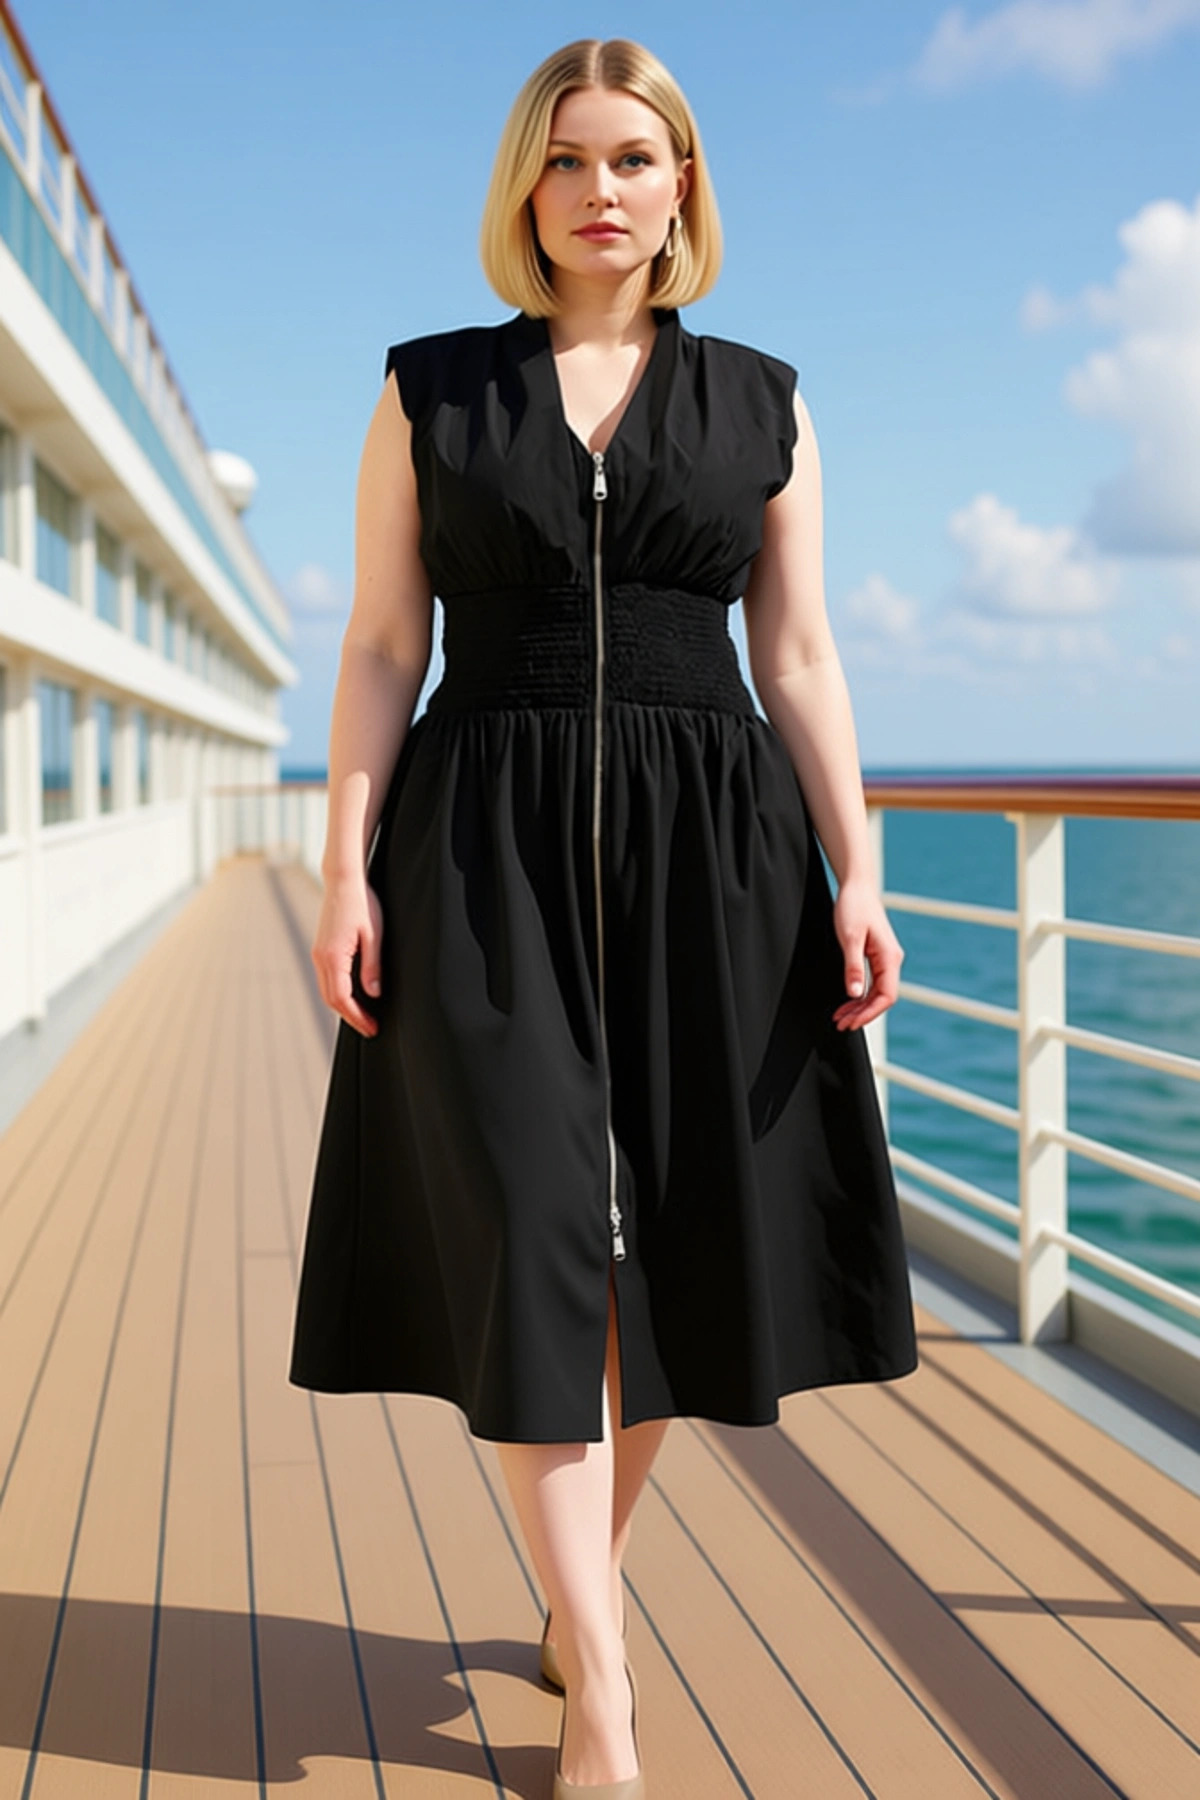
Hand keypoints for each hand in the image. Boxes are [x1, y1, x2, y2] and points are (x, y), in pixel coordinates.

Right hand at [312, 870, 384, 1037]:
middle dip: (351, 1017)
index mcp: (333, 956)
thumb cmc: (362, 904)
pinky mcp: (320, 949)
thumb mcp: (374, 935)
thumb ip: (372, 966)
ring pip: (327, 990)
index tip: (372, 1028)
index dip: (357, 1016)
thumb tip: (374, 993)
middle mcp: (320, 958)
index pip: (342, 998)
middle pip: (331, 999)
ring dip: (343, 1007)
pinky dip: (338, 993)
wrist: (343, 881)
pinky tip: (353, 997)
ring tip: (363, 1017)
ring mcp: (318, 953)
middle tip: (370, 1028)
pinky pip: (327, 979)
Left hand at [830, 874, 903, 1031]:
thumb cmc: (853, 907)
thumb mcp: (850, 938)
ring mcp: (885, 959)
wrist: (857, 886)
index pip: (886, 996)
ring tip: (840, 1018)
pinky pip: (871, 982)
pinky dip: (859, 995)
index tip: (851, 1022)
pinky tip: (847, 1002)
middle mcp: (891, 961)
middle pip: (881, 998)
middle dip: (862, 1014)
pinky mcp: (876, 956)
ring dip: (859, 1007)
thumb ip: (853, 967)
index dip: (870, 1013)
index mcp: (889, 957)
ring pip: (876, 992)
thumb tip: (855, 994)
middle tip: (840, 1025)